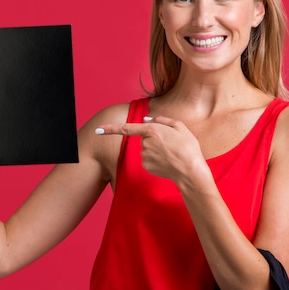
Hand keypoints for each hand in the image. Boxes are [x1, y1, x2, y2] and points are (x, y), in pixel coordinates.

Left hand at [95, 115, 209, 185]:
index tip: (98, 129)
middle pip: (144, 138)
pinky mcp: (146, 166)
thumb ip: (162, 120)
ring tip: (171, 153)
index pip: (126, 128)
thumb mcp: (180, 127)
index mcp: (152, 130)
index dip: (110, 129)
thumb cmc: (188, 147)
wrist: (190, 170)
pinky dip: (156, 160)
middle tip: (171, 144)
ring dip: (156, 150)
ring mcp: (144, 156)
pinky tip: (167, 162)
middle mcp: (145, 143)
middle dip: (154, 139)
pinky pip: (148, 160)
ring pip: (146, 149)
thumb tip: (148, 119)